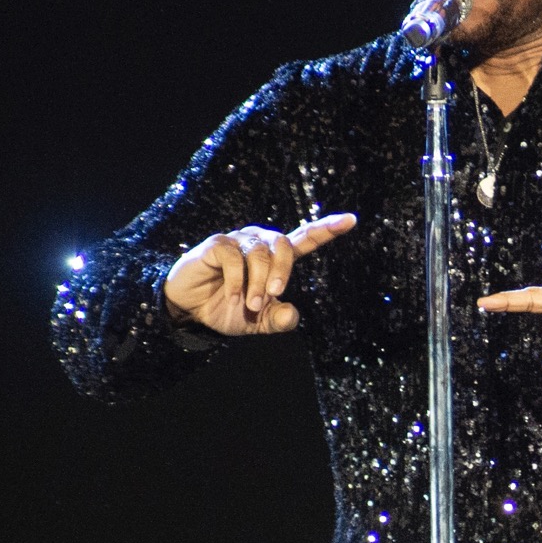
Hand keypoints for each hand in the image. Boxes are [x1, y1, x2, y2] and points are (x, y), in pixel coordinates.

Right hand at [164, 213, 356, 334]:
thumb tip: (291, 314)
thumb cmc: (227, 310)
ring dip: (257, 284)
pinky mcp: (216, 245)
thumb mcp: (258, 322)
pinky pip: (234, 258)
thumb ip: (278, 319)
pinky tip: (232, 297)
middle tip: (272, 296)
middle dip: (282, 272)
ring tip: (249, 305)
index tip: (351, 220)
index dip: (328, 229)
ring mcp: (238, 241)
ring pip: (260, 254)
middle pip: (284, 245)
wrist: (190, 312)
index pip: (305, 239)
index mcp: (275, 258)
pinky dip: (236, 282)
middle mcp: (259, 243)